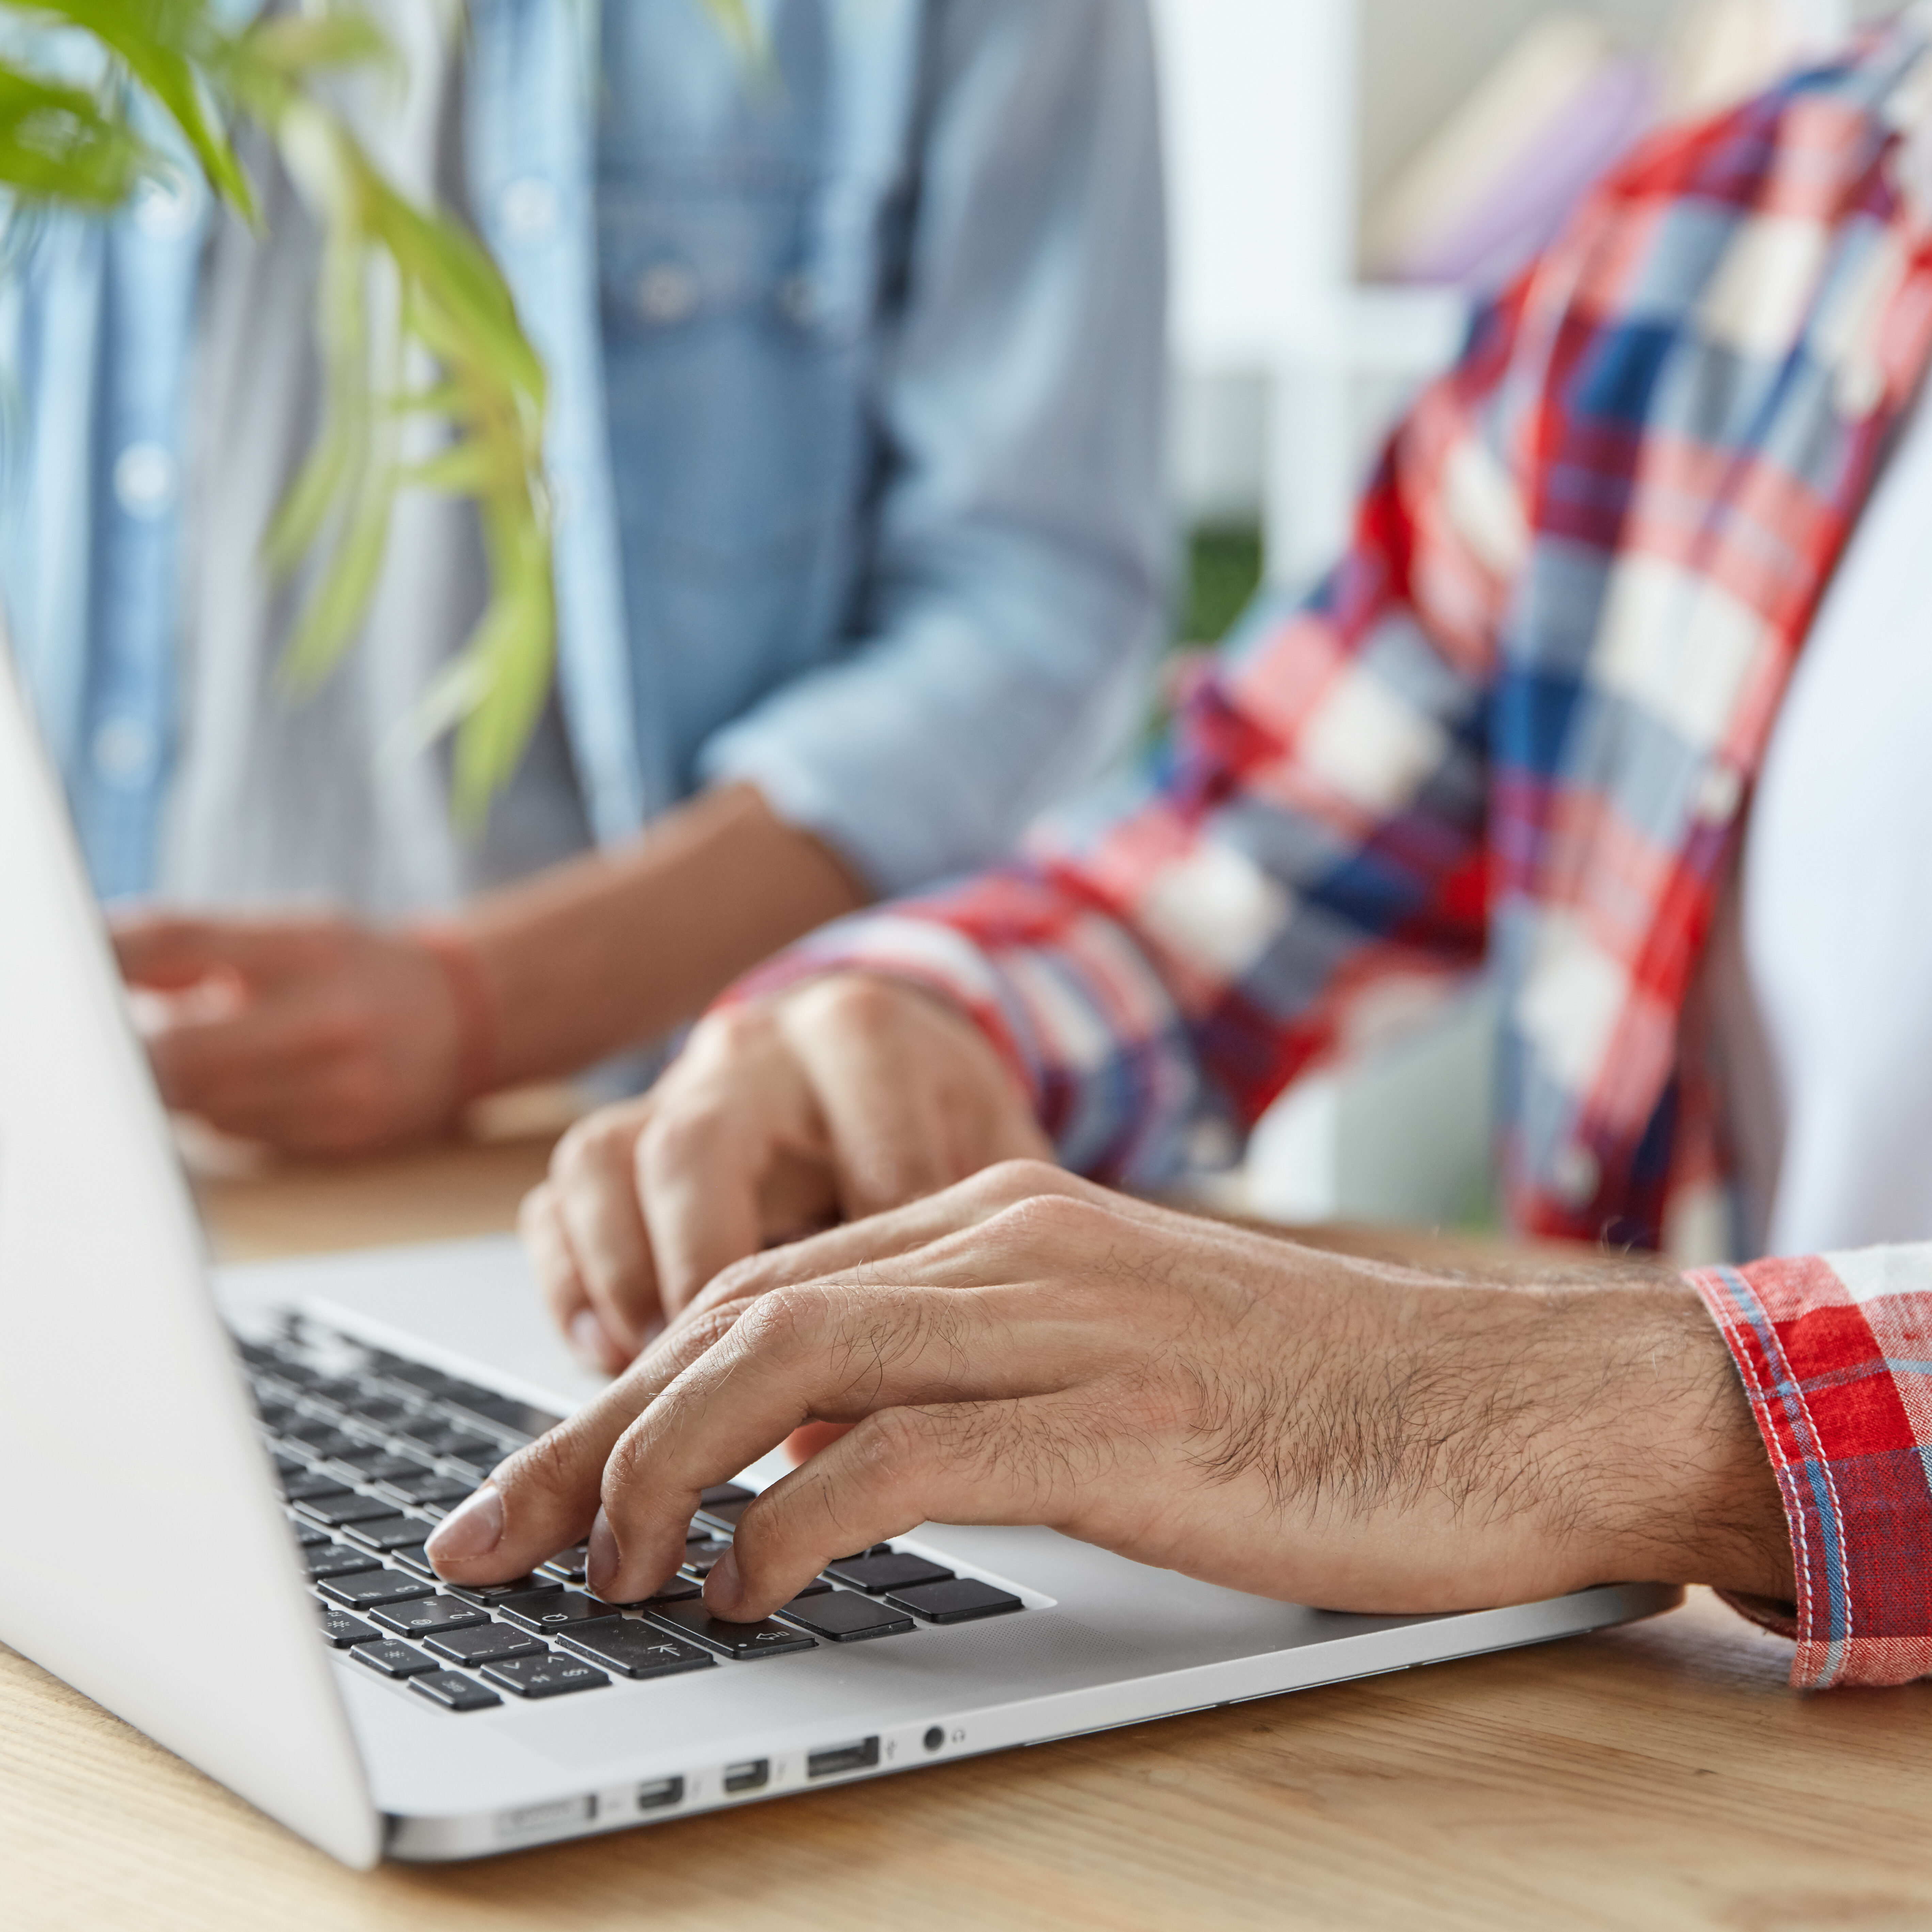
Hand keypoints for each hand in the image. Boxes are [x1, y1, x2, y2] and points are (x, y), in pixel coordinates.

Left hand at [112, 912, 467, 1155]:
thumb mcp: (288, 933)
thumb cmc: (354, 969)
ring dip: (172, 1090)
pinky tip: (243, 1092)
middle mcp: (324, 1018)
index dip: (99, 955)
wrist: (465, 1020)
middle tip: (99, 1053)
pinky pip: (242, 1138)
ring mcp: (338, 1086)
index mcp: (303, 946)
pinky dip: (220, 1117)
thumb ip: (193, 949)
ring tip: (196, 1061)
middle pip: (175, 1054)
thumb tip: (89, 965)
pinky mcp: (344, 1137)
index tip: (62, 969)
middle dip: (125, 1059)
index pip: (173, 940)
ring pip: (201, 1107)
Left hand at [433, 1161, 1794, 1619]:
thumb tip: (818, 1457)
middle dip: (592, 1430)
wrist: (1506, 1401)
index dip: (626, 1383)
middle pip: (738, 1316)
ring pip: (788, 1366)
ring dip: (664, 1473)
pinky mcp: (1121, 1418)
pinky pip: (906, 1458)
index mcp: (1004, 1219)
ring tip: (600, 1575)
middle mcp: (1013, 1242)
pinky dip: (796, 1526)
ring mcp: (1067, 1319)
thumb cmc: (1315, 1400)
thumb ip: (969, 1374)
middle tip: (496, 1536)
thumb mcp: (1109, 1355)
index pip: (757, 1283)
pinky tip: (749, 1590)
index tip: (543, 1480)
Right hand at [519, 975, 1050, 1371]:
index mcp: (864, 1038)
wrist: (889, 1062)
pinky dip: (574, 1282)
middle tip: (727, 1380)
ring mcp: (676, 1089)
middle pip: (695, 1148)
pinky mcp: (623, 1136)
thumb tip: (917, 1411)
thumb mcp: (994, 1159)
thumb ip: (976, 1249)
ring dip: (625, 1282)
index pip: (863, 1161)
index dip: (872, 1276)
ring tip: (657, 1377)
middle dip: (703, 1273)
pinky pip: (560, 1198)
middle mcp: (757, 1051)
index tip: (877, 1368)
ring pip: (606, 1163)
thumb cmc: (945, 1126)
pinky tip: (609, 1354)